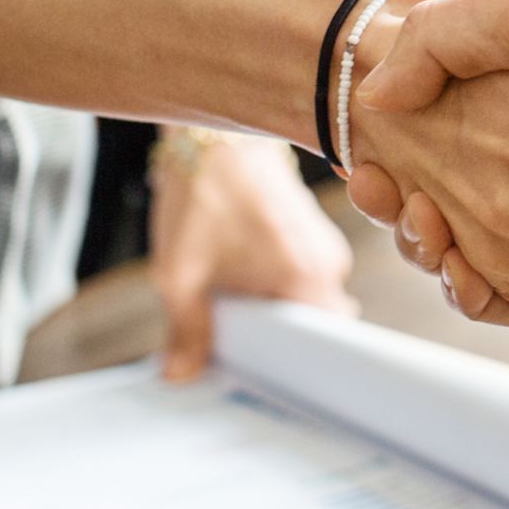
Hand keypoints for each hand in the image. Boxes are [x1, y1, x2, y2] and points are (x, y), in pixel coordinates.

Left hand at [151, 133, 354, 380]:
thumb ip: (185, 330)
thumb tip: (179, 375)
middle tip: (238, 346)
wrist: (214, 130)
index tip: (265, 378)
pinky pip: (303, 273)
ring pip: (308, 299)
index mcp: (306, 279)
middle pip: (315, 327)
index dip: (295, 368)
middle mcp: (328, 263)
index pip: (325, 349)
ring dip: (276, 308)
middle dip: (280, 340)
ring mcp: (324, 243)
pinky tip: (240, 278)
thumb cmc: (203, 193)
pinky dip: (276, 283)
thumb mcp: (181, 271)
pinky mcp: (312, 228)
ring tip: (234, 306)